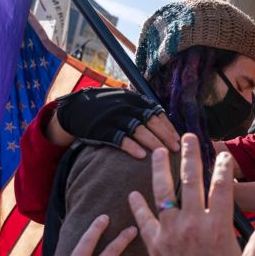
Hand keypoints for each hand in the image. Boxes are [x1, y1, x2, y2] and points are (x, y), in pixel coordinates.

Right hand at [48, 87, 180, 155]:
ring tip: (163, 154)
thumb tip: (165, 125)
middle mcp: (126, 106)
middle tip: (176, 149)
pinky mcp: (103, 129)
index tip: (178, 139)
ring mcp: (114, 117)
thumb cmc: (107, 109)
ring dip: (153, 142)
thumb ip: (142, 110)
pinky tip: (142, 156)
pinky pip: (120, 138)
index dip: (168, 127)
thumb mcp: (125, 102)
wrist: (77, 108)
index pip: (157, 113)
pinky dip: (132, 147)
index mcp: (134, 100)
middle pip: (151, 121)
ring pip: (138, 130)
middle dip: (165, 136)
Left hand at [129, 135, 254, 255]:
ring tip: (159, 152)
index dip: (223, 167)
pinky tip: (132, 193)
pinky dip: (137, 206)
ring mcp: (171, 233)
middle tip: (187, 137)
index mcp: (218, 227)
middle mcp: (193, 224)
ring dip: (161, 170)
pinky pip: (143, 220)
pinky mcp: (154, 246)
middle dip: (190, 155)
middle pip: (191, 181)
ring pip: (163, 193)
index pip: (222, 187)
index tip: (222, 155)